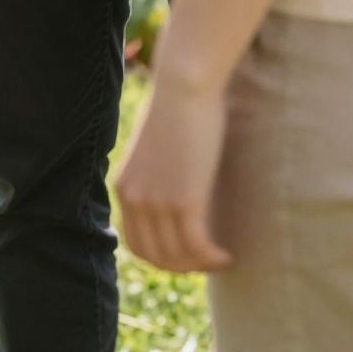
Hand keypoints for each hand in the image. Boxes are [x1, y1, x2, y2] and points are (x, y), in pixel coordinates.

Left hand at [115, 76, 232, 274]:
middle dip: (184, 267)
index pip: (135, 244)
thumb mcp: (157, 150)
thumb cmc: (178, 108)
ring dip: (202, 265)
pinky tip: (228, 255)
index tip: (186, 256)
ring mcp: (157, 201)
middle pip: (156, 257)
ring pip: (178, 256)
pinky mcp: (183, 199)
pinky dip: (213, 257)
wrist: (184, 85)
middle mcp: (134, 199)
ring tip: (222, 258)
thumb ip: (158, 177)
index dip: (162, 259)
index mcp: (124, 187)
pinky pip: (197, 246)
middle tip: (208, 262)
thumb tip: (178, 193)